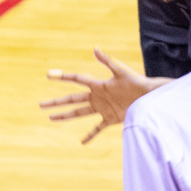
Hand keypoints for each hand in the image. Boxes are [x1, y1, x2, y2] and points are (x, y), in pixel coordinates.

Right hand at [41, 48, 162, 143]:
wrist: (149, 97)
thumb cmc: (137, 82)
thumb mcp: (121, 71)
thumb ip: (107, 61)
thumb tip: (94, 48)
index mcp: (98, 85)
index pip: (77, 80)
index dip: (62, 77)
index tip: (48, 75)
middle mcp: (97, 96)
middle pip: (71, 99)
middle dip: (56, 102)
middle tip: (41, 104)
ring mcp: (102, 108)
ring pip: (78, 113)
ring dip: (65, 116)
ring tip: (51, 118)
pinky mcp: (110, 119)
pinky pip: (97, 128)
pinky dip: (89, 135)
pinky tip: (81, 142)